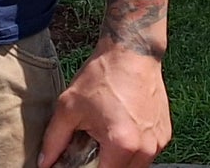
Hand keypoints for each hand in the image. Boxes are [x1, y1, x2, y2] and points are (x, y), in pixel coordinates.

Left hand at [39, 44, 170, 167]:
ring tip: (106, 133)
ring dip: (120, 158)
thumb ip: (55, 140)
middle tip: (91, 145)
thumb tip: (44, 163)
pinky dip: (133, 148)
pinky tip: (120, 126)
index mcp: (121, 145)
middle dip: (104, 165)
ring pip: (136, 166)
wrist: (131, 53)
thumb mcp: (69, 106)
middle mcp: (146, 149)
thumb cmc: (101, 77)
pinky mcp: (165, 136)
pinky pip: (147, 153)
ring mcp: (159, 144)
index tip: (79, 159)